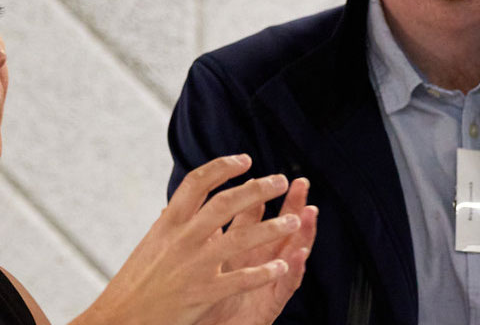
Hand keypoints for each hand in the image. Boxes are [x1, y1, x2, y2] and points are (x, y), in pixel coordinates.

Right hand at [74, 155, 303, 324]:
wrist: (118, 318)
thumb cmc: (136, 281)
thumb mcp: (151, 243)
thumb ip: (170, 223)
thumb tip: (176, 204)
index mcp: (168, 223)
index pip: (197, 183)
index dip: (222, 167)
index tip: (245, 159)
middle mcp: (181, 239)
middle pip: (225, 203)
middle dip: (258, 189)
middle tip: (280, 181)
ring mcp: (193, 266)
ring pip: (241, 239)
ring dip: (272, 229)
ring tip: (294, 221)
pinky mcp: (202, 293)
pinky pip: (240, 280)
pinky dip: (263, 273)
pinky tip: (281, 267)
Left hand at [197, 177, 318, 324]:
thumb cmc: (195, 304)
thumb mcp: (193, 267)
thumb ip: (192, 238)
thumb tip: (170, 207)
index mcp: (234, 252)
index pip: (248, 218)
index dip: (254, 196)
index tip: (260, 173)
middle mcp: (253, 264)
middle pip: (276, 229)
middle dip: (289, 205)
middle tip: (300, 184)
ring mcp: (264, 284)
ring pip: (288, 254)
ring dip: (300, 233)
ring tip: (309, 213)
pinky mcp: (268, 306)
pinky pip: (284, 287)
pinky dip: (291, 270)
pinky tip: (298, 255)